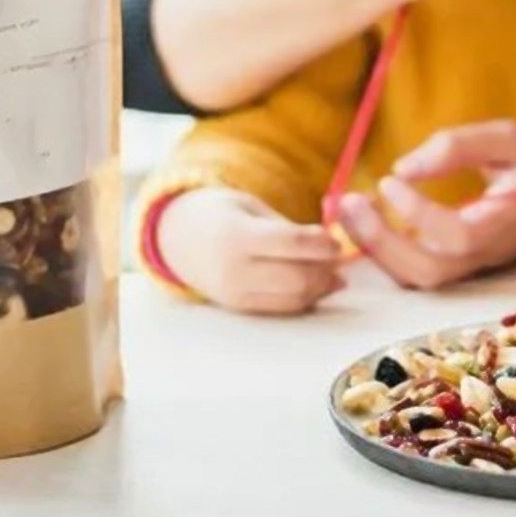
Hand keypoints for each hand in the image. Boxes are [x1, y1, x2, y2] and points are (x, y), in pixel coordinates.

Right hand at [154, 188, 345, 314]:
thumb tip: (331, 247)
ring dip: (320, 288)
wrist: (178, 239)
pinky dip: (305, 298)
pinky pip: (282, 309)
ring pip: (293, 299)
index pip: (291, 243)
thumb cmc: (222, 214)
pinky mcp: (239, 309)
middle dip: (324, 270)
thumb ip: (289, 227)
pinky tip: (315, 285)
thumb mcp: (252, 207)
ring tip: (331, 272)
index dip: (322, 243)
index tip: (336, 240)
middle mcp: (234, 270)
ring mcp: (235, 294)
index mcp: (236, 235)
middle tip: (337, 257)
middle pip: (296, 278)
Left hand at [336, 120, 515, 289]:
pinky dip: (385, 250)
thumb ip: (460, 146)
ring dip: (375, 248)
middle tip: (348, 202)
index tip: (390, 179)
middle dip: (378, 242)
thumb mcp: (513, 138)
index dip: (417, 214)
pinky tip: (369, 217)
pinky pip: (418, 270)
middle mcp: (487, 255)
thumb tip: (403, 167)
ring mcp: (474, 266)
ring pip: (417, 278)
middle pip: (427, 272)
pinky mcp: (462, 265)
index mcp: (506, 224)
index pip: (455, 237)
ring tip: (349, 207)